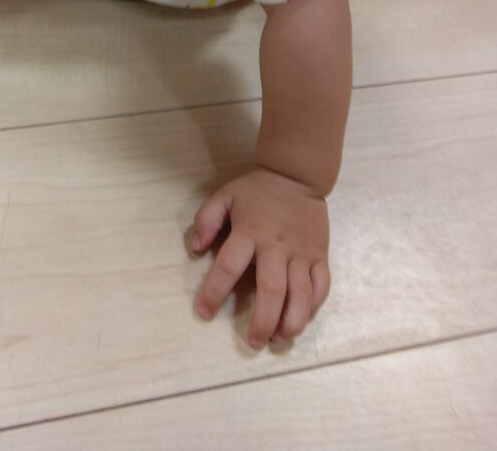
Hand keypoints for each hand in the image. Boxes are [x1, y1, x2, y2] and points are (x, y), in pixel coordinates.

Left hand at [192, 167, 329, 346]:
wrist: (296, 175)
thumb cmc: (257, 190)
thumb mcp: (224, 196)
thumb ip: (206, 220)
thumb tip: (195, 249)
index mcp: (250, 231)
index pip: (229, 266)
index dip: (215, 292)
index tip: (204, 312)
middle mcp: (277, 246)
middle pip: (272, 290)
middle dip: (262, 321)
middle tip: (253, 342)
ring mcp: (302, 252)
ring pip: (302, 294)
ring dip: (291, 321)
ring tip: (278, 338)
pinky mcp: (320, 255)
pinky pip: (321, 287)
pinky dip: (312, 307)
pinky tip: (299, 320)